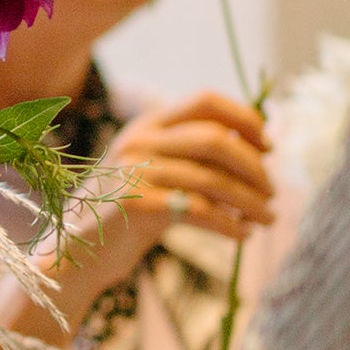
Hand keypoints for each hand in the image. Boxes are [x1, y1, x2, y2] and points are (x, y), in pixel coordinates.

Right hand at [106, 91, 273, 254]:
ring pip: (212, 179)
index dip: (245, 118)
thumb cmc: (129, 212)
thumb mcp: (157, 172)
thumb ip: (194, 157)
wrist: (76, 249)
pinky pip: (198, 210)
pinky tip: (243, 236)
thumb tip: (261, 152)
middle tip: (272, 193)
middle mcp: (140, 140)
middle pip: (215, 139)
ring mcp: (135, 171)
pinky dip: (229, 224)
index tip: (269, 147)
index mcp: (148, 124)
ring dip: (250, 202)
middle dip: (254, 167)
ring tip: (268, 219)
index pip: (205, 101)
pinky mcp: (136, 205)